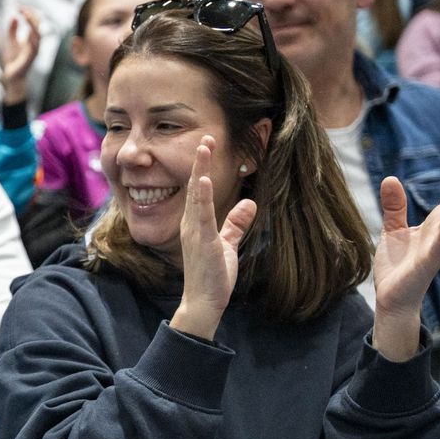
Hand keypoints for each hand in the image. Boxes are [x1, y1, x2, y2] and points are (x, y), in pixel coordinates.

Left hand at [2, 8, 40, 105]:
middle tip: (21, 7)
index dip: (28, 13)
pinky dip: (32, 37)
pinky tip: (27, 29)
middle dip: (31, 15)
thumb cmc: (13, 59)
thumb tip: (14, 16)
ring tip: (25, 14)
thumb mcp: (11, 41)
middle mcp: (36, 43)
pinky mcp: (31, 58)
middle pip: (38, 25)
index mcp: (33, 39)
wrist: (11, 76)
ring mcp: (35, 51)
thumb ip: (12, 29)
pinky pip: (34, 47)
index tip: (18, 6)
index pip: (34, 22)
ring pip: (38, 34)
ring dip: (32, 23)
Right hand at [170, 136, 255, 340]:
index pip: (199, 189)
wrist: (203, 302)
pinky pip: (202, 215)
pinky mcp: (202, 241)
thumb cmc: (212, 276)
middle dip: (200, 161)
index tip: (208, 146)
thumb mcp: (228, 245)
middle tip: (205, 137)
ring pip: (196, 194)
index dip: (203, 167)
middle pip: (195, 186)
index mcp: (195, 223)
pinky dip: (202, 196)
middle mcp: (190, 223)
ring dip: (200, 170)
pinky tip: (204, 180)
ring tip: (204, 148)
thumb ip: (236, 224)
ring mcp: (194, 231)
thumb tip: (249, 203)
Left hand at [371, 176, 439, 360]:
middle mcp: (438, 236)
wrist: (391, 298)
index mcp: (433, 227)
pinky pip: (438, 248)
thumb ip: (394, 206)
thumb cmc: (396, 266)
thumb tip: (390, 178)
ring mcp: (435, 249)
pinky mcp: (427, 262)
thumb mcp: (393, 230)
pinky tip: (438, 231)